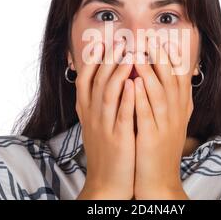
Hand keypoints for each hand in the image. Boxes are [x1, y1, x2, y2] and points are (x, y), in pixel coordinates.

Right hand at [75, 40, 135, 199]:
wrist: (107, 181)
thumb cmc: (106, 148)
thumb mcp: (97, 122)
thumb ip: (101, 100)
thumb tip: (110, 77)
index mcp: (86, 109)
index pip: (85, 78)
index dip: (93, 58)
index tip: (101, 40)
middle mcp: (92, 114)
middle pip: (97, 80)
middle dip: (108, 58)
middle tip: (121, 39)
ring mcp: (103, 125)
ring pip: (108, 93)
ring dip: (118, 72)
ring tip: (129, 53)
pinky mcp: (117, 138)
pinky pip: (121, 115)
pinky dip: (127, 98)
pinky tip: (135, 83)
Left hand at [133, 37, 192, 199]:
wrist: (159, 179)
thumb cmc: (161, 146)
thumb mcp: (171, 119)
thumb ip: (171, 97)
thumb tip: (166, 73)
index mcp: (181, 107)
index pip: (180, 76)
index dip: (172, 56)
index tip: (162, 37)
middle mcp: (176, 114)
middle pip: (171, 79)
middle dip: (159, 56)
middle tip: (148, 36)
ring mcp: (165, 125)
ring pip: (159, 92)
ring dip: (149, 71)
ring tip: (138, 52)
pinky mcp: (152, 137)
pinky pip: (147, 113)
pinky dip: (141, 96)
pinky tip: (133, 81)